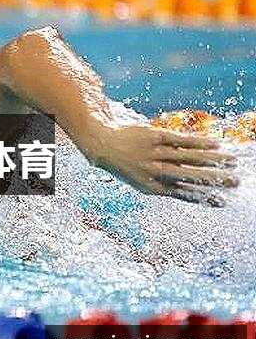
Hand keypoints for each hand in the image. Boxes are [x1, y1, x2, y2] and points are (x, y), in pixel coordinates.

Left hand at [91, 124, 238, 205]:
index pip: (183, 194)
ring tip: (232, 162)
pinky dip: (201, 142)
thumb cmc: (126, 166)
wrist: (103, 144)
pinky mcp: (155, 137)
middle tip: (235, 182)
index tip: (223, 202)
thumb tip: (193, 192)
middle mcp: (154, 171)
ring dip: (213, 160)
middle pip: (190, 176)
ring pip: (189, 157)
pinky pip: (182, 140)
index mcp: (151, 187)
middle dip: (214, 180)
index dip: (204, 198)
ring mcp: (155, 153)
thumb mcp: (141, 182)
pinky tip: (217, 144)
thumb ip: (166, 186)